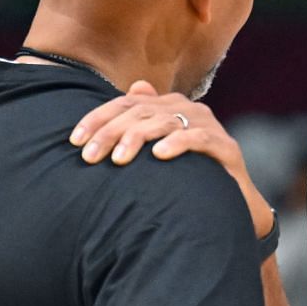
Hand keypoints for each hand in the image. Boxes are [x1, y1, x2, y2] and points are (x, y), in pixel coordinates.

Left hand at [70, 82, 272, 234]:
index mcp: (167, 106)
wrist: (232, 202)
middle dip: (110, 133)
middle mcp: (187, 109)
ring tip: (118, 159)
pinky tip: (159, 155)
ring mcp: (208, 125)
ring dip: (137, 138)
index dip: (98, 119)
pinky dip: (177, 144)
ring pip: (165, 121)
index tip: (74, 141)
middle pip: (140, 112)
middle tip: (88, 156)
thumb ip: (135, 128)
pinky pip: (199, 138)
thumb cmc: (187, 176)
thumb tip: (117, 103)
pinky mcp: (225, 145)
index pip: (126, 103)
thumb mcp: (154, 152)